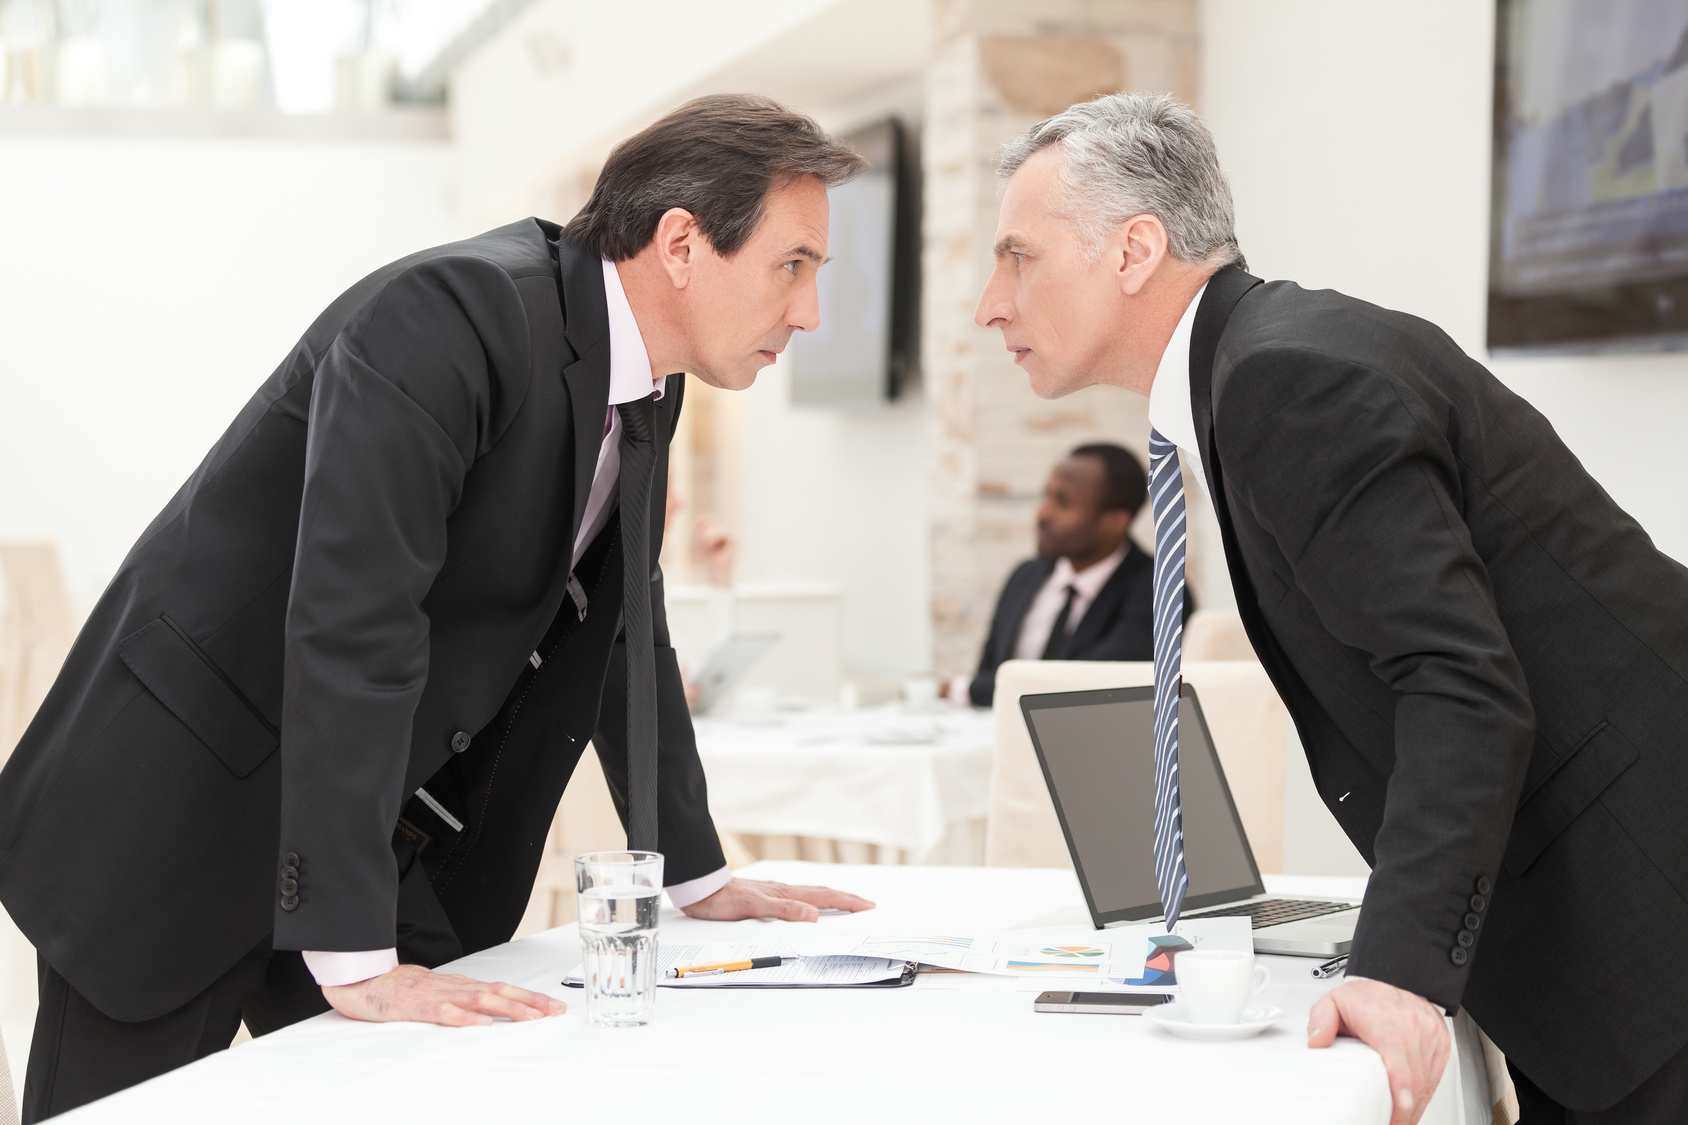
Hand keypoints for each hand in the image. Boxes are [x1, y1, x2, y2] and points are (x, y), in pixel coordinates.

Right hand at [322, 963, 567, 1026]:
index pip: (502, 990)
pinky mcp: (415, 1006)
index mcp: (460, 986)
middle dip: (530, 1002)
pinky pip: (443, 1012)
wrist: (361, 980)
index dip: (529, 997)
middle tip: (555, 1011)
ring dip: (507, 1008)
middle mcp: (454, 987)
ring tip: (530, 1017)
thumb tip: (488, 1013)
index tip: (554, 1006)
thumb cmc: (399, 990)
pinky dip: (464, 1018)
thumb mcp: (436, 995)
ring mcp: (436, 995)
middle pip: (499, 993)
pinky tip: (480, 1024)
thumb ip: (460, 1002)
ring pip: (478, 1001)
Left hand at [680, 877, 874, 921]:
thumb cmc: (724, 900)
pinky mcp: (767, 896)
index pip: (824, 897)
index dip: (847, 902)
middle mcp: (784, 890)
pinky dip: (814, 901)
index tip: (867, 906)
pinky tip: (810, 905)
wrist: (703, 890)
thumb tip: (813, 914)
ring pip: (812, 894)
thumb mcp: (754, 907)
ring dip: (833, 899)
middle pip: (823, 893)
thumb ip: (783, 910)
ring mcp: (776, 892)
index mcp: (786, 893)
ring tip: (846, 903)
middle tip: (866, 904)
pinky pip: (799, 898)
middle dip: (846, 899)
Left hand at [1307, 978, 1448, 1124]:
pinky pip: (1435, 1076)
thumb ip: (1320, 1021)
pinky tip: (1410, 1105)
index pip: (1397, 1051)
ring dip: (1414, 1105)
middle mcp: (1411, 1024)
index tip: (1401, 1105)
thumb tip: (1316, 1041)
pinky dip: (1423, 1094)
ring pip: (1427, 1080)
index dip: (1401, 1082)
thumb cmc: (1366, 996)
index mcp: (1383, 1017)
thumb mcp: (1333, 1001)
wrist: (1396, 979)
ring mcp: (1429, 1035)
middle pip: (1415, 1075)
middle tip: (1389, 1122)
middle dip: (1405, 1108)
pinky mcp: (1440, 1043)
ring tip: (1397, 1118)